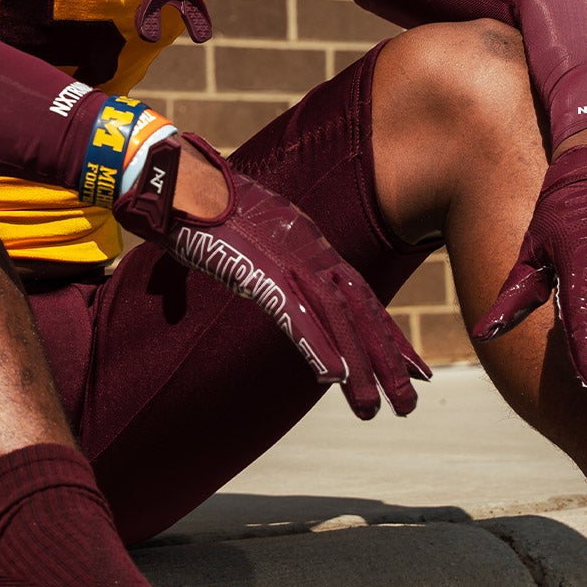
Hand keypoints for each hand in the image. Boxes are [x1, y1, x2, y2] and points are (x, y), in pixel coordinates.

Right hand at [113, 132, 429, 418]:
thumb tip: (173, 300)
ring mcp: (287, 261)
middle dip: (387, 360)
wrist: (173, 178)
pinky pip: (293, 314)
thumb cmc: (190, 207)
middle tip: (410, 403)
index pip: (359, 295)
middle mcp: (308, 253)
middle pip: (359, 312)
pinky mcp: (258, 270)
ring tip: (379, 409)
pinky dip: (315, 344)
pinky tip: (333, 377)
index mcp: (307, 245)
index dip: (386, 334)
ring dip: (360, 367)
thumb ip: (211, 271)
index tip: (413, 368)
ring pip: (335, 320)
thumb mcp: (217, 245)